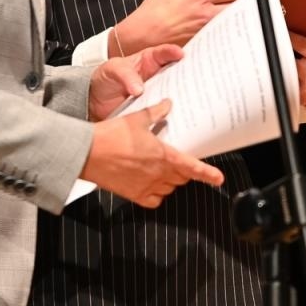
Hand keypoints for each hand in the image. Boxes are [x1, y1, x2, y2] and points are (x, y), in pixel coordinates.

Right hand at [83, 98, 223, 208]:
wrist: (87, 154)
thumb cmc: (111, 136)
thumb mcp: (137, 119)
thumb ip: (156, 112)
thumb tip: (168, 104)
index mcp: (163, 156)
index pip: (192, 167)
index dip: (208, 174)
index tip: (218, 178)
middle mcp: (158, 174)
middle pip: (181, 178)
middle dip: (184, 171)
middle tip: (178, 162)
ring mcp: (146, 186)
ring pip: (169, 189)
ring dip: (171, 181)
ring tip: (163, 170)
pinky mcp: (134, 195)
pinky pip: (154, 200)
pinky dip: (157, 194)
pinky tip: (152, 185)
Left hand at [87, 43, 184, 120]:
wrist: (94, 102)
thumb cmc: (104, 78)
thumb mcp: (112, 70)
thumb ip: (126, 75)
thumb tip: (139, 89)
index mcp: (149, 60)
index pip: (165, 53)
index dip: (173, 52)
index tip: (181, 54)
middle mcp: (157, 76)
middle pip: (178, 73)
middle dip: (189, 75)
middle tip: (198, 78)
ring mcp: (157, 93)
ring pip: (175, 93)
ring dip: (183, 97)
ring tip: (193, 101)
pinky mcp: (154, 110)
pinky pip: (165, 111)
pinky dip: (172, 114)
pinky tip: (179, 118)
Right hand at [114, 0, 251, 52]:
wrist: (141, 36)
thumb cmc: (152, 10)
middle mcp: (206, 14)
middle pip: (236, 8)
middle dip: (249, 4)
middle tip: (258, 2)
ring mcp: (206, 30)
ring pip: (231, 23)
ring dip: (241, 19)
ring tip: (251, 16)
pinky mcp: (202, 42)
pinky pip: (220, 36)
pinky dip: (228, 33)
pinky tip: (234, 33)